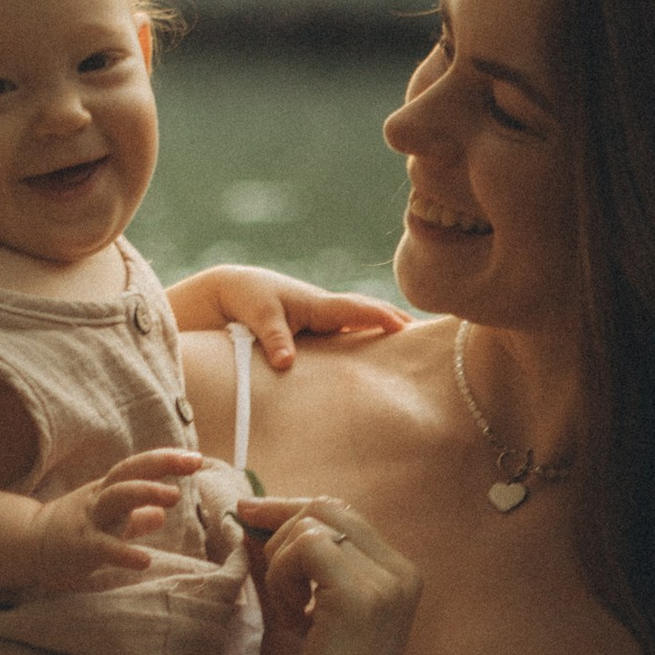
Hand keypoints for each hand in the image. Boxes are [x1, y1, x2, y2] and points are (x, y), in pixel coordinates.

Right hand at [25, 450, 201, 593]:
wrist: (29, 545)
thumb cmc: (74, 531)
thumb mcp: (108, 520)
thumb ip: (136, 518)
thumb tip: (162, 514)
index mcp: (108, 490)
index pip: (138, 467)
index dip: (166, 460)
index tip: (196, 458)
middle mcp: (100, 499)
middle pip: (128, 473)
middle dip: (159, 465)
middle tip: (192, 464)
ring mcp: (89, 521)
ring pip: (116, 497)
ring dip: (145, 492)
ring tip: (173, 497)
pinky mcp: (81, 547)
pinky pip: (104, 547)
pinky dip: (125, 553)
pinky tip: (145, 560)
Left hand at [166, 265, 407, 371]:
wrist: (229, 291)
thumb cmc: (245, 298)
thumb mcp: (258, 315)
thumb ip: (274, 338)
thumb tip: (287, 364)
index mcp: (316, 304)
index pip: (355, 310)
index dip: (380, 317)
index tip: (404, 328)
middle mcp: (324, 311)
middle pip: (366, 314)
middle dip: (395, 321)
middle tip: (426, 337)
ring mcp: (320, 321)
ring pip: (358, 326)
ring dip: (382, 332)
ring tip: (411, 350)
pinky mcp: (312, 332)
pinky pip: (343, 336)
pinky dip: (362, 341)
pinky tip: (372, 359)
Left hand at [238, 492, 423, 654]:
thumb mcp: (291, 619)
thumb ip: (278, 573)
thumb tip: (248, 528)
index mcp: (394, 576)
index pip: (340, 512)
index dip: (288, 508)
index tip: (246, 515)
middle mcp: (400, 570)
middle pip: (328, 506)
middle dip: (278, 525)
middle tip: (257, 569)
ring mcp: (387, 581)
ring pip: (313, 522)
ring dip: (280, 561)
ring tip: (286, 612)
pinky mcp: (364, 595)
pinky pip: (307, 546)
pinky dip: (283, 572)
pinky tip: (288, 613)